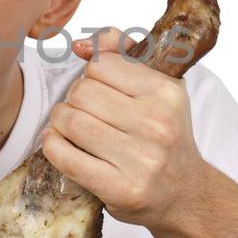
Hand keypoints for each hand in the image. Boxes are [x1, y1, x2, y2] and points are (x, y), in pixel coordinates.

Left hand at [41, 28, 209, 230]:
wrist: (184, 192)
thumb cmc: (164, 133)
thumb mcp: (156, 85)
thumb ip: (121, 51)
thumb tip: (80, 45)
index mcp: (166, 92)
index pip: (100, 65)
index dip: (93, 76)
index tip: (102, 91)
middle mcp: (157, 124)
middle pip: (81, 92)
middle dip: (74, 100)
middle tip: (85, 112)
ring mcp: (140, 159)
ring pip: (70, 121)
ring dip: (60, 122)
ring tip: (72, 128)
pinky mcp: (121, 189)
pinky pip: (65, 156)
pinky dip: (52, 146)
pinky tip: (59, 144)